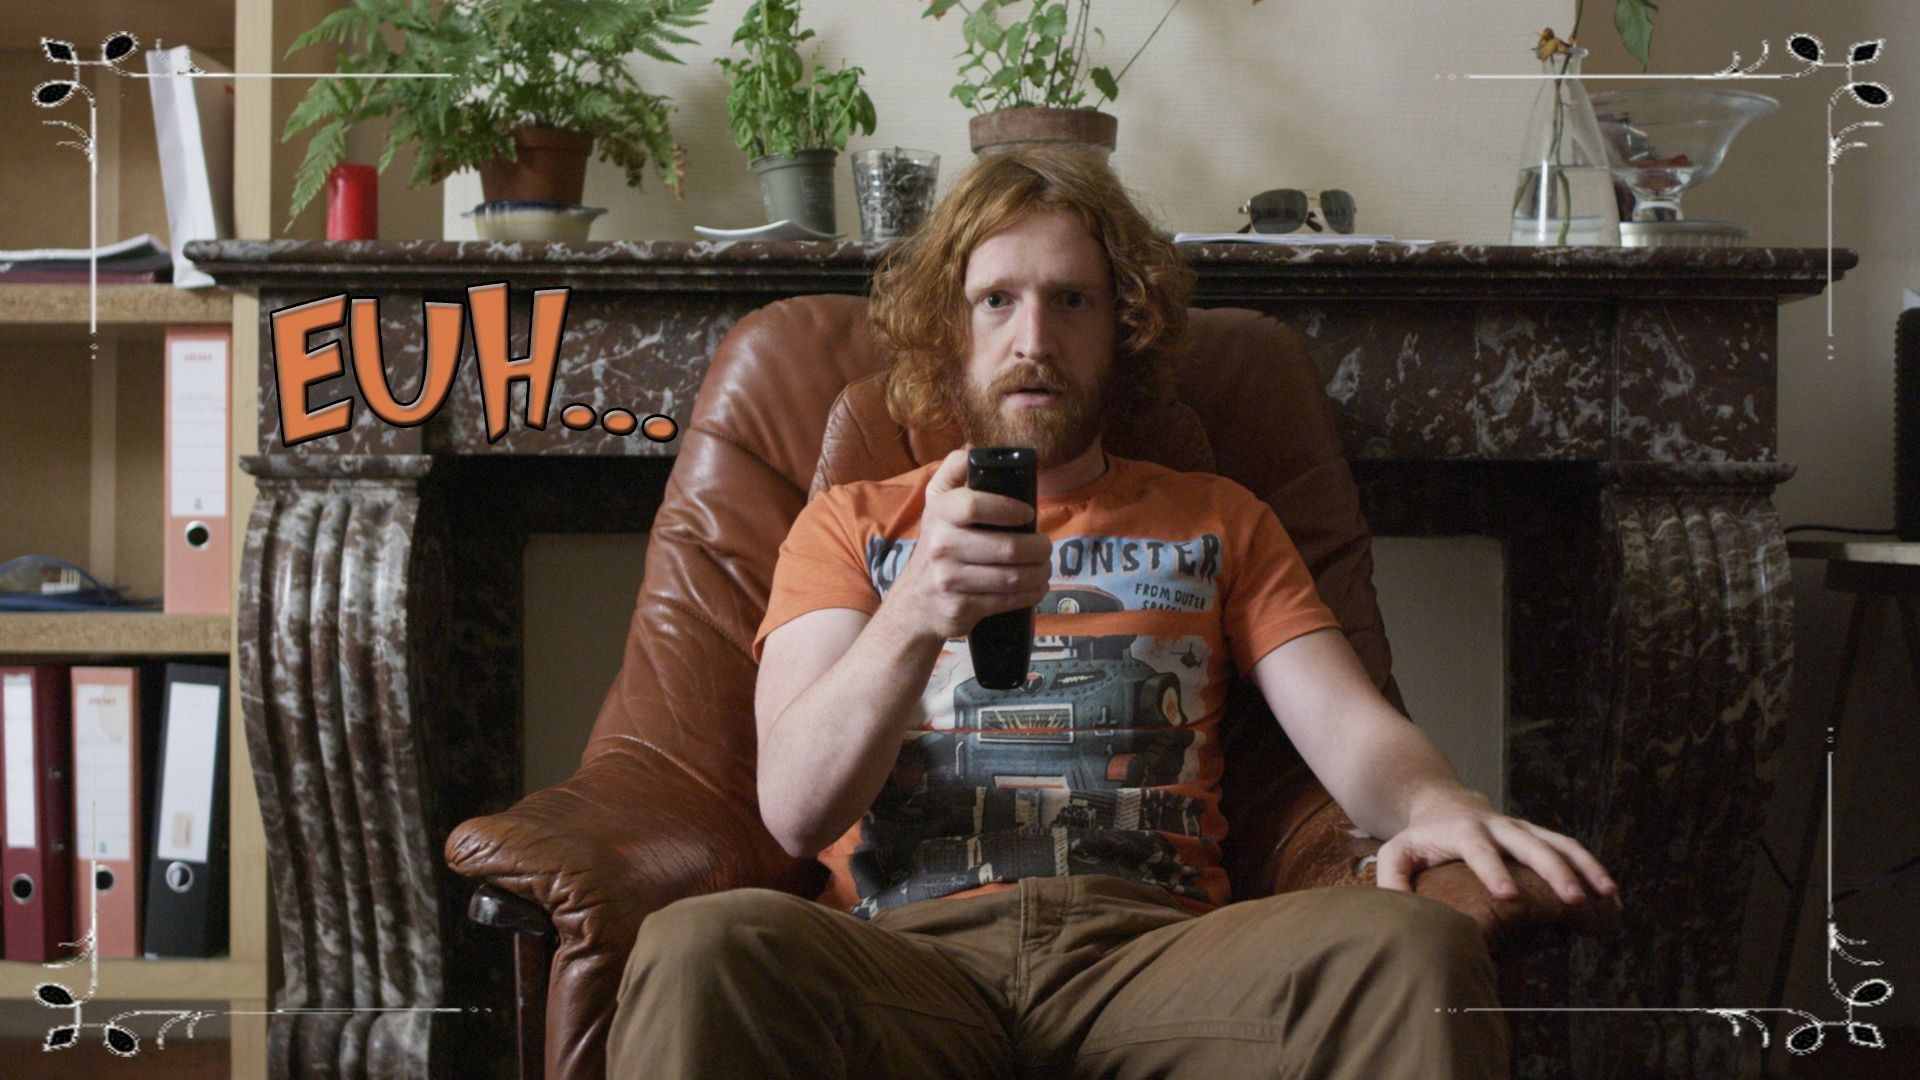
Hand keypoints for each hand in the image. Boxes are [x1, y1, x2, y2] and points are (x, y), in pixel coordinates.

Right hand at [886, 446, 1053, 641]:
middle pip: (1006, 547)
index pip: (974, 504)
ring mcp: (949, 579)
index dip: (1008, 508)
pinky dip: (1031, 593)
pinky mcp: (961, 608)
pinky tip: (1036, 586)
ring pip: (1012, 576)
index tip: (1027, 513)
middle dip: (1038, 548)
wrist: (913, 603)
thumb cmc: (938, 544)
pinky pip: (1008, 600)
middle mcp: (940, 545)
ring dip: (1040, 572)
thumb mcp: (937, 503)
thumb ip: (954, 471)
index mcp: (939, 513)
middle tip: (1045, 546)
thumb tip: (974, 449)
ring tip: (1045, 566)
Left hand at [1374, 787, 1617, 907]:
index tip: (1508, 895)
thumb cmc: (1420, 838)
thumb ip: (1392, 878)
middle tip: (1573, 900)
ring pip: (1559, 842)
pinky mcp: (1537, 835)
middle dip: (1553, 871)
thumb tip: (1396, 909)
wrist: (1443, 803)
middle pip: (1530, 844)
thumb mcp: (1397, 852)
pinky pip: (1570, 848)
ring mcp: (1522, 829)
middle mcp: (1499, 827)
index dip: (1493, 870)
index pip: (1479, 849)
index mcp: (1463, 832)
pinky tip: (1610, 896)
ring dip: (1584, 867)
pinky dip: (1592, 868)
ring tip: (1607, 897)